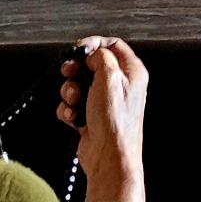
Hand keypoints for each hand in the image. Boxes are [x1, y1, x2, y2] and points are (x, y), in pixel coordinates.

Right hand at [59, 36, 148, 201]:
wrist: (108, 157)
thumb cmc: (114, 120)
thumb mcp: (109, 77)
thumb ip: (100, 57)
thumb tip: (92, 53)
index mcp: (132, 72)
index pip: (112, 45)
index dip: (93, 44)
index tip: (77, 49)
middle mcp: (120, 86)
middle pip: (92, 64)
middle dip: (76, 69)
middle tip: (68, 73)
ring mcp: (105, 103)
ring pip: (79, 85)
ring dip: (70, 91)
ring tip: (74, 101)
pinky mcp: (91, 117)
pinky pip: (73, 105)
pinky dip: (69, 109)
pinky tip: (73, 118)